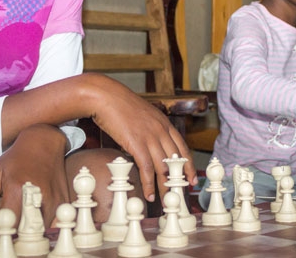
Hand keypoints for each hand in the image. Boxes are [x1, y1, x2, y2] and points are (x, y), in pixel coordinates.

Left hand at [0, 123, 69, 226]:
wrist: (44, 141)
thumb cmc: (17, 157)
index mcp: (18, 189)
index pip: (10, 224)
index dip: (3, 229)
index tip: (0, 226)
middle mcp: (38, 196)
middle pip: (26, 230)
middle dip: (18, 232)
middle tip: (12, 224)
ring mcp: (54, 199)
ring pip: (41, 228)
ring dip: (32, 228)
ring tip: (25, 218)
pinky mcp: (63, 200)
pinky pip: (54, 222)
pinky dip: (45, 223)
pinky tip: (38, 215)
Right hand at [85, 73, 196, 202]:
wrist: (104, 95)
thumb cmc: (119, 104)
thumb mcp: (142, 114)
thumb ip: (150, 128)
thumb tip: (149, 143)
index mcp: (164, 123)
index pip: (182, 147)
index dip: (188, 165)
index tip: (191, 178)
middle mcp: (160, 130)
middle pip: (176, 160)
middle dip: (180, 179)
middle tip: (181, 193)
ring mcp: (150, 137)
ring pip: (163, 167)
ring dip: (165, 186)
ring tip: (166, 200)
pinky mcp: (136, 143)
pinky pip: (147, 168)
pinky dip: (149, 184)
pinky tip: (149, 194)